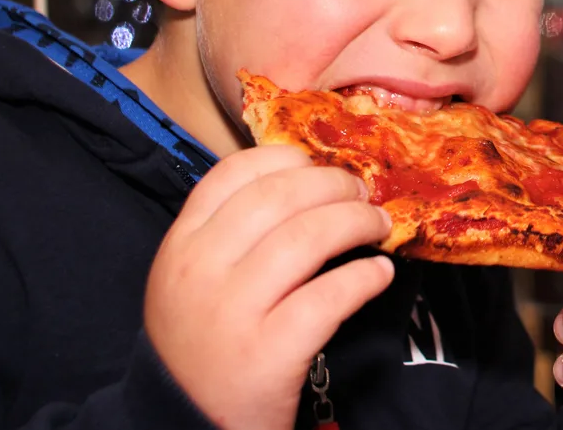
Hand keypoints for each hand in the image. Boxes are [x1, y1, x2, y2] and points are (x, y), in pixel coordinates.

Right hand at [144, 145, 393, 429]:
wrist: (187, 426)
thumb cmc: (204, 340)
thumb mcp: (196, 277)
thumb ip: (235, 231)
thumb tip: (310, 182)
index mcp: (182, 242)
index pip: (233, 173)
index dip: (286, 158)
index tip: (317, 163)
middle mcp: (200, 270)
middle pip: (280, 197)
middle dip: (333, 185)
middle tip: (362, 193)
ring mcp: (232, 312)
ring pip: (307, 237)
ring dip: (357, 222)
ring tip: (380, 226)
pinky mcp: (267, 353)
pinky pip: (328, 296)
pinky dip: (364, 277)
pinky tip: (379, 274)